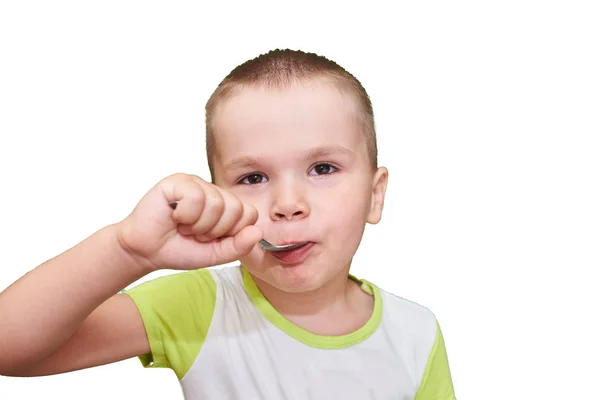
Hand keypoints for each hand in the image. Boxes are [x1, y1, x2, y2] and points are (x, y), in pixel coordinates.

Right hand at [115, 173, 261, 270]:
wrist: (146, 251)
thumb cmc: (179, 249)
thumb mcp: (215, 254)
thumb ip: (238, 246)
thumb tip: (257, 232)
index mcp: (225, 206)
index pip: (249, 213)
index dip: (232, 232)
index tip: (212, 238)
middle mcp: (213, 191)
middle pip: (236, 208)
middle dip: (215, 230)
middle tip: (195, 233)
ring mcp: (196, 183)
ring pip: (217, 203)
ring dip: (198, 224)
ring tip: (184, 225)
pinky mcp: (178, 181)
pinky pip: (196, 197)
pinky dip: (185, 215)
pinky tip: (174, 215)